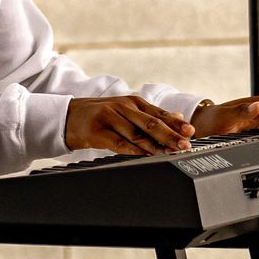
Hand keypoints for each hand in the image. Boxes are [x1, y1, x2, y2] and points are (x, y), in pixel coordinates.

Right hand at [64, 95, 194, 156]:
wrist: (68, 116)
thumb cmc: (101, 116)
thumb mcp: (126, 110)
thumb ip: (151, 115)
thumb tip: (178, 117)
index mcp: (133, 102)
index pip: (158, 113)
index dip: (176, 123)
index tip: (190, 132)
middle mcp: (123, 107)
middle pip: (150, 123)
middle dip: (170, 134)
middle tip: (185, 144)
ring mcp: (109, 118)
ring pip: (137, 134)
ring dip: (155, 145)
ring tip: (170, 153)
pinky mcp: (98, 132)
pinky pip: (119, 143)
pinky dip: (134, 150)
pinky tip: (146, 156)